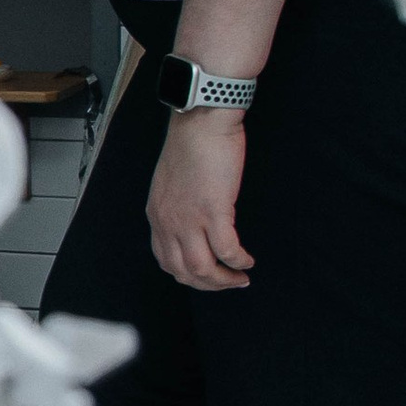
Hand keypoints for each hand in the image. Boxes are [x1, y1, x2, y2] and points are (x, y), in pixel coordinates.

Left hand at [148, 112, 251, 290]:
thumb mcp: (171, 182)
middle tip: (229, 283)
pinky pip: (226, 250)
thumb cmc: (192, 145)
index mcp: (157, 215)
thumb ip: (177, 206)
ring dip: (224, 279)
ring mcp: (188, 219)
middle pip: (183, 272)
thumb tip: (194, 223)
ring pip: (202, 269)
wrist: (201, 122)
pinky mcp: (213, 211)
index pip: (165, 260)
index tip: (208, 276)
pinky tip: (248, 260)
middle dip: (208, 284)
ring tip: (241, 277)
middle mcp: (167, 222)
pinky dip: (238, 260)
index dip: (188, 275)